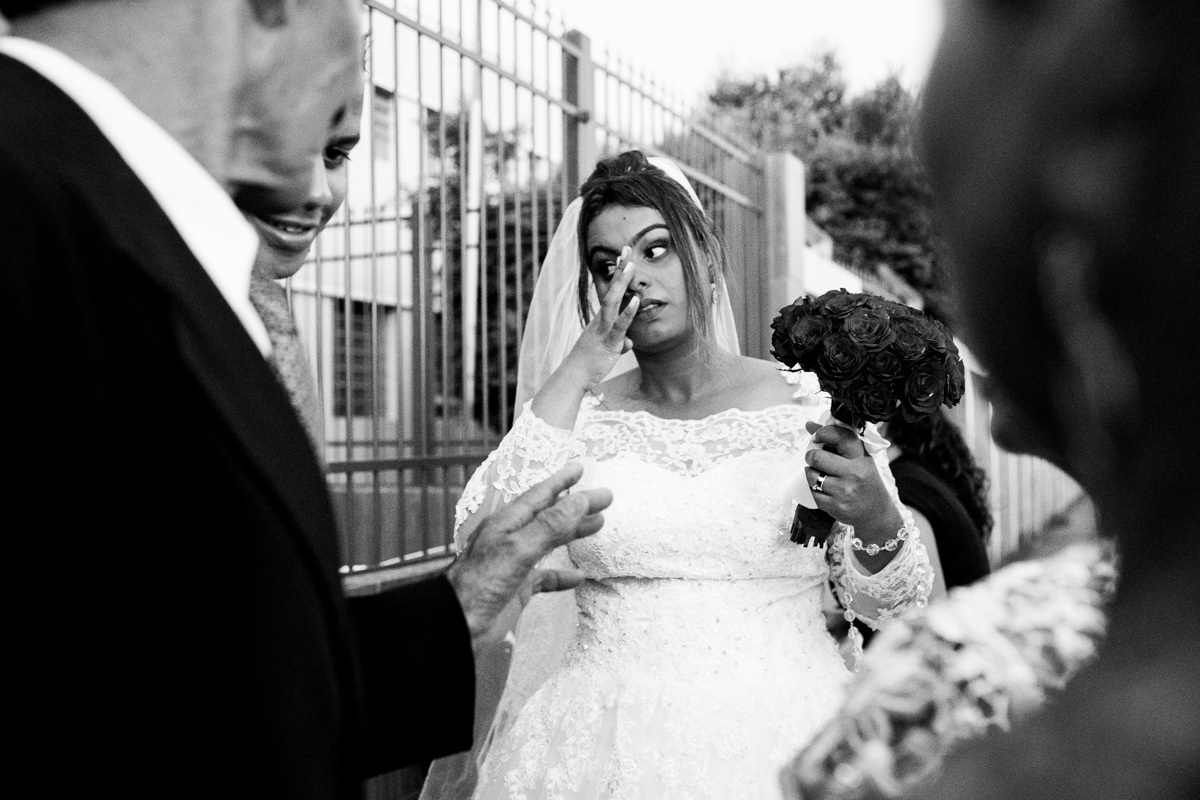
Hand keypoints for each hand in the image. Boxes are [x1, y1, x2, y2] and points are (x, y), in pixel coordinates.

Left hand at [446, 464, 611, 643]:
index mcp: (506, 524)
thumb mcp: (518, 549)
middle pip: (549, 516)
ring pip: (548, 543)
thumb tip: (579, 500)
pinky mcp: (516, 589)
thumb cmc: (479, 585)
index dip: (561, 482)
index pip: (539, 496)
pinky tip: (577, 577)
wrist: (457, 626)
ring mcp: (514, 565)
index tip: (581, 468)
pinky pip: (544, 578)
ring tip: (597, 526)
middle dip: (576, 506)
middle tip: (603, 499)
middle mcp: (510, 540)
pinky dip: (561, 575)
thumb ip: (549, 525)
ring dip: (572, 533)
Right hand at [558, 246, 640, 389]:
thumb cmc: (589, 364)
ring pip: (612, 302)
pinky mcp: (609, 342)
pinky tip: (636, 301)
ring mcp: (603, 329)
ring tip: (631, 265)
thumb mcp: (608, 350)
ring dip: (621, 283)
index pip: (610, 292)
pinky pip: (619, 325)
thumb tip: (629, 342)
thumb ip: (619, 342)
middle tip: (626, 249)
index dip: (616, 274)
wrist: (574, 377)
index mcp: (600, 320)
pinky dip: (628, 313)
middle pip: (611, 290)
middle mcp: (600, 320)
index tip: (622, 256)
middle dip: (619, 270)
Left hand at [803, 421, 894, 529]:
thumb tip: (808, 424)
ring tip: (819, 474)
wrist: (876, 512)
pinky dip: (814, 489)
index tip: (818, 436)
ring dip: (811, 473)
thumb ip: (836, 439)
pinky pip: (813, 493)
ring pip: (812, 476)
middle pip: (817, 457)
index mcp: (861, 456)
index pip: (839, 436)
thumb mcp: (857, 458)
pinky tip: (824, 489)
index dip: (823, 432)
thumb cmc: (864, 479)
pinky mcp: (837, 506)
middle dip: (811, 456)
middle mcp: (854, 473)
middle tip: (814, 458)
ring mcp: (845, 491)